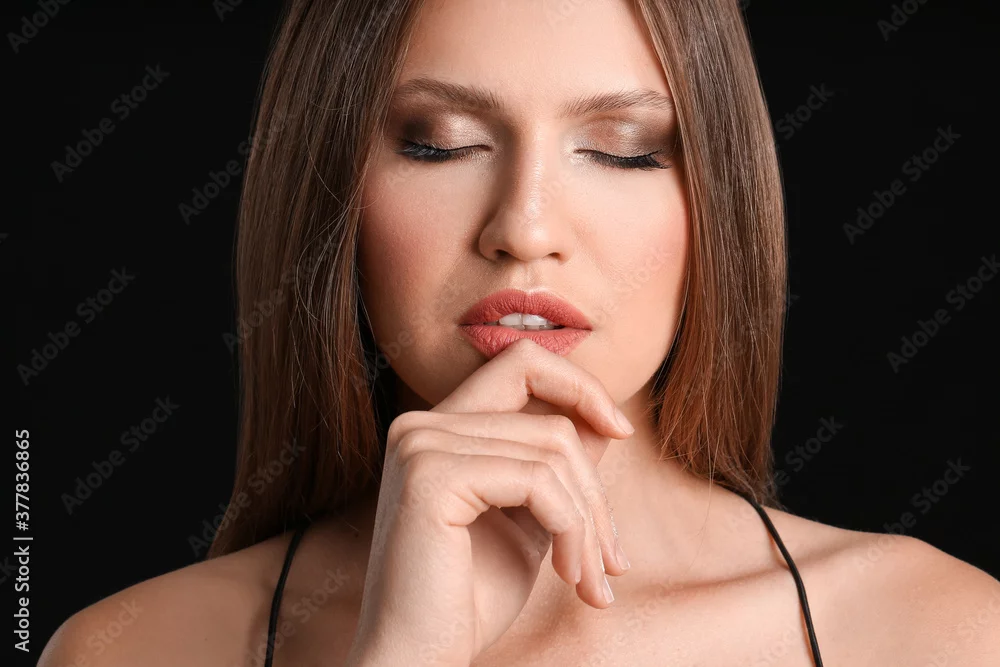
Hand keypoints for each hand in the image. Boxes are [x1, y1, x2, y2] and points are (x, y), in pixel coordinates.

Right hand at [345, 339, 633, 665]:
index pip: (521, 363)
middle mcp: (420, 424)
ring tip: (591, 580)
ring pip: (553, 449)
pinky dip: (571, 530)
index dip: (579, 386)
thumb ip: (556, 467)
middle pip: (549, 414)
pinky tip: (569, 578)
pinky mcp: (430, 476)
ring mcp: (420, 444)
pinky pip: (537, 482)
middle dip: (595, 486)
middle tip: (612, 558)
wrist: (419, 661)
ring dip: (590, 523)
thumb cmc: (470, 599)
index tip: (620, 432)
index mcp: (438, 428)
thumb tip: (605, 421)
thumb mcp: (530, 521)